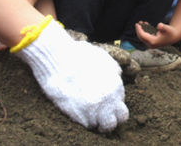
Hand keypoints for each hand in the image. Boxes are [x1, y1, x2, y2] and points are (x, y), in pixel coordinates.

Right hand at [14, 17, 128, 131]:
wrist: (58, 59)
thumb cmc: (79, 55)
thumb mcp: (103, 58)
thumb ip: (113, 69)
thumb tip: (117, 75)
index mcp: (116, 87)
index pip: (121, 108)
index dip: (113, 107)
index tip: (105, 104)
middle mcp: (108, 101)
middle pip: (116, 121)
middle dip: (110, 118)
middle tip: (100, 113)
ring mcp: (93, 109)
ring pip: (101, 126)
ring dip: (96, 120)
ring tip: (87, 111)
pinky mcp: (78, 115)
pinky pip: (85, 125)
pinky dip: (83, 120)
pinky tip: (77, 109)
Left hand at [135, 21, 177, 47]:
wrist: (174, 37)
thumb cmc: (170, 32)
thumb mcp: (167, 28)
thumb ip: (163, 27)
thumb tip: (159, 25)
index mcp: (153, 42)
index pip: (143, 36)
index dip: (139, 30)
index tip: (137, 24)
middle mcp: (151, 45)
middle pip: (141, 37)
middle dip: (139, 30)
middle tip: (137, 23)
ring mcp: (151, 44)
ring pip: (143, 37)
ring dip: (141, 30)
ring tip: (141, 22)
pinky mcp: (152, 42)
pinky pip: (146, 36)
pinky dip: (145, 31)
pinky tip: (146, 24)